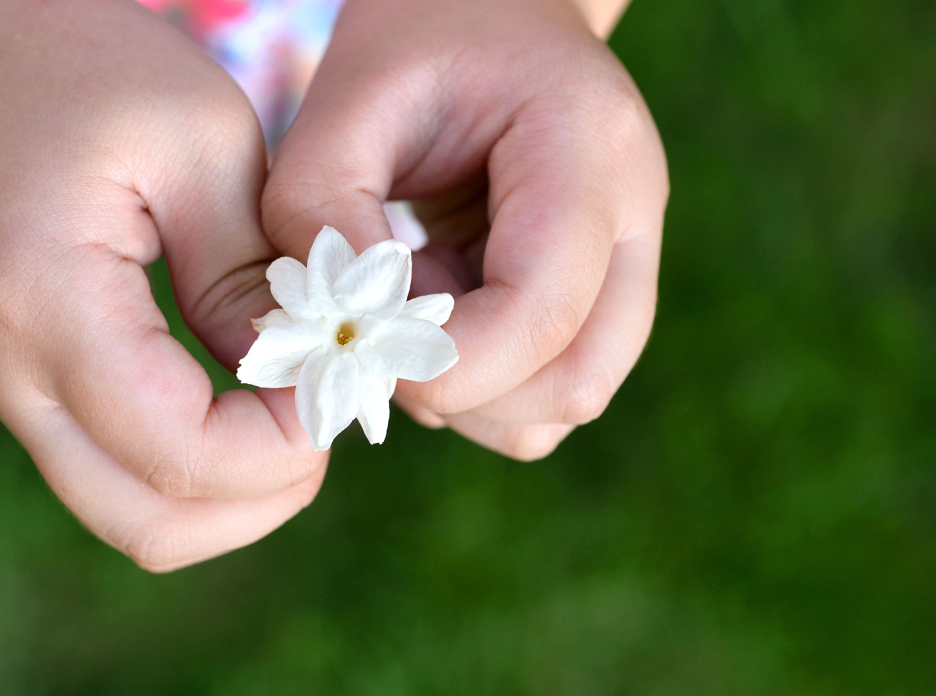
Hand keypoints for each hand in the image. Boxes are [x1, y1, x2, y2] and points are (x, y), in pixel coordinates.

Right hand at [0, 0, 325, 569]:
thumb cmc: (87, 69)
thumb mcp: (203, 142)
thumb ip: (250, 274)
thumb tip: (302, 377)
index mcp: (49, 303)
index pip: (181, 455)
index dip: (283, 447)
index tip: (340, 378)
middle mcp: (12, 372)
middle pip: (149, 526)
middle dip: (262, 496)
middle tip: (326, 418)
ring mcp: (12, 390)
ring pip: (133, 516)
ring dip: (231, 495)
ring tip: (295, 414)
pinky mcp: (33, 387)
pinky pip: (119, 474)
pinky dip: (197, 470)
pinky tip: (249, 405)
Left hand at [262, 0, 667, 459]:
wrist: (491, 6)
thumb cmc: (417, 37)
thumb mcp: (347, 96)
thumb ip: (320, 209)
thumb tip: (339, 332)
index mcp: (587, 149)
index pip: (543, 311)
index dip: (446, 363)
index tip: (360, 346)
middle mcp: (634, 215)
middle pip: (576, 381)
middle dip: (462, 392)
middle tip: (382, 333)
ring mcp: (629, 259)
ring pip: (569, 398)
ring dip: (473, 393)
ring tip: (410, 308)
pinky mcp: (600, 290)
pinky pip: (551, 384)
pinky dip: (484, 383)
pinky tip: (435, 310)